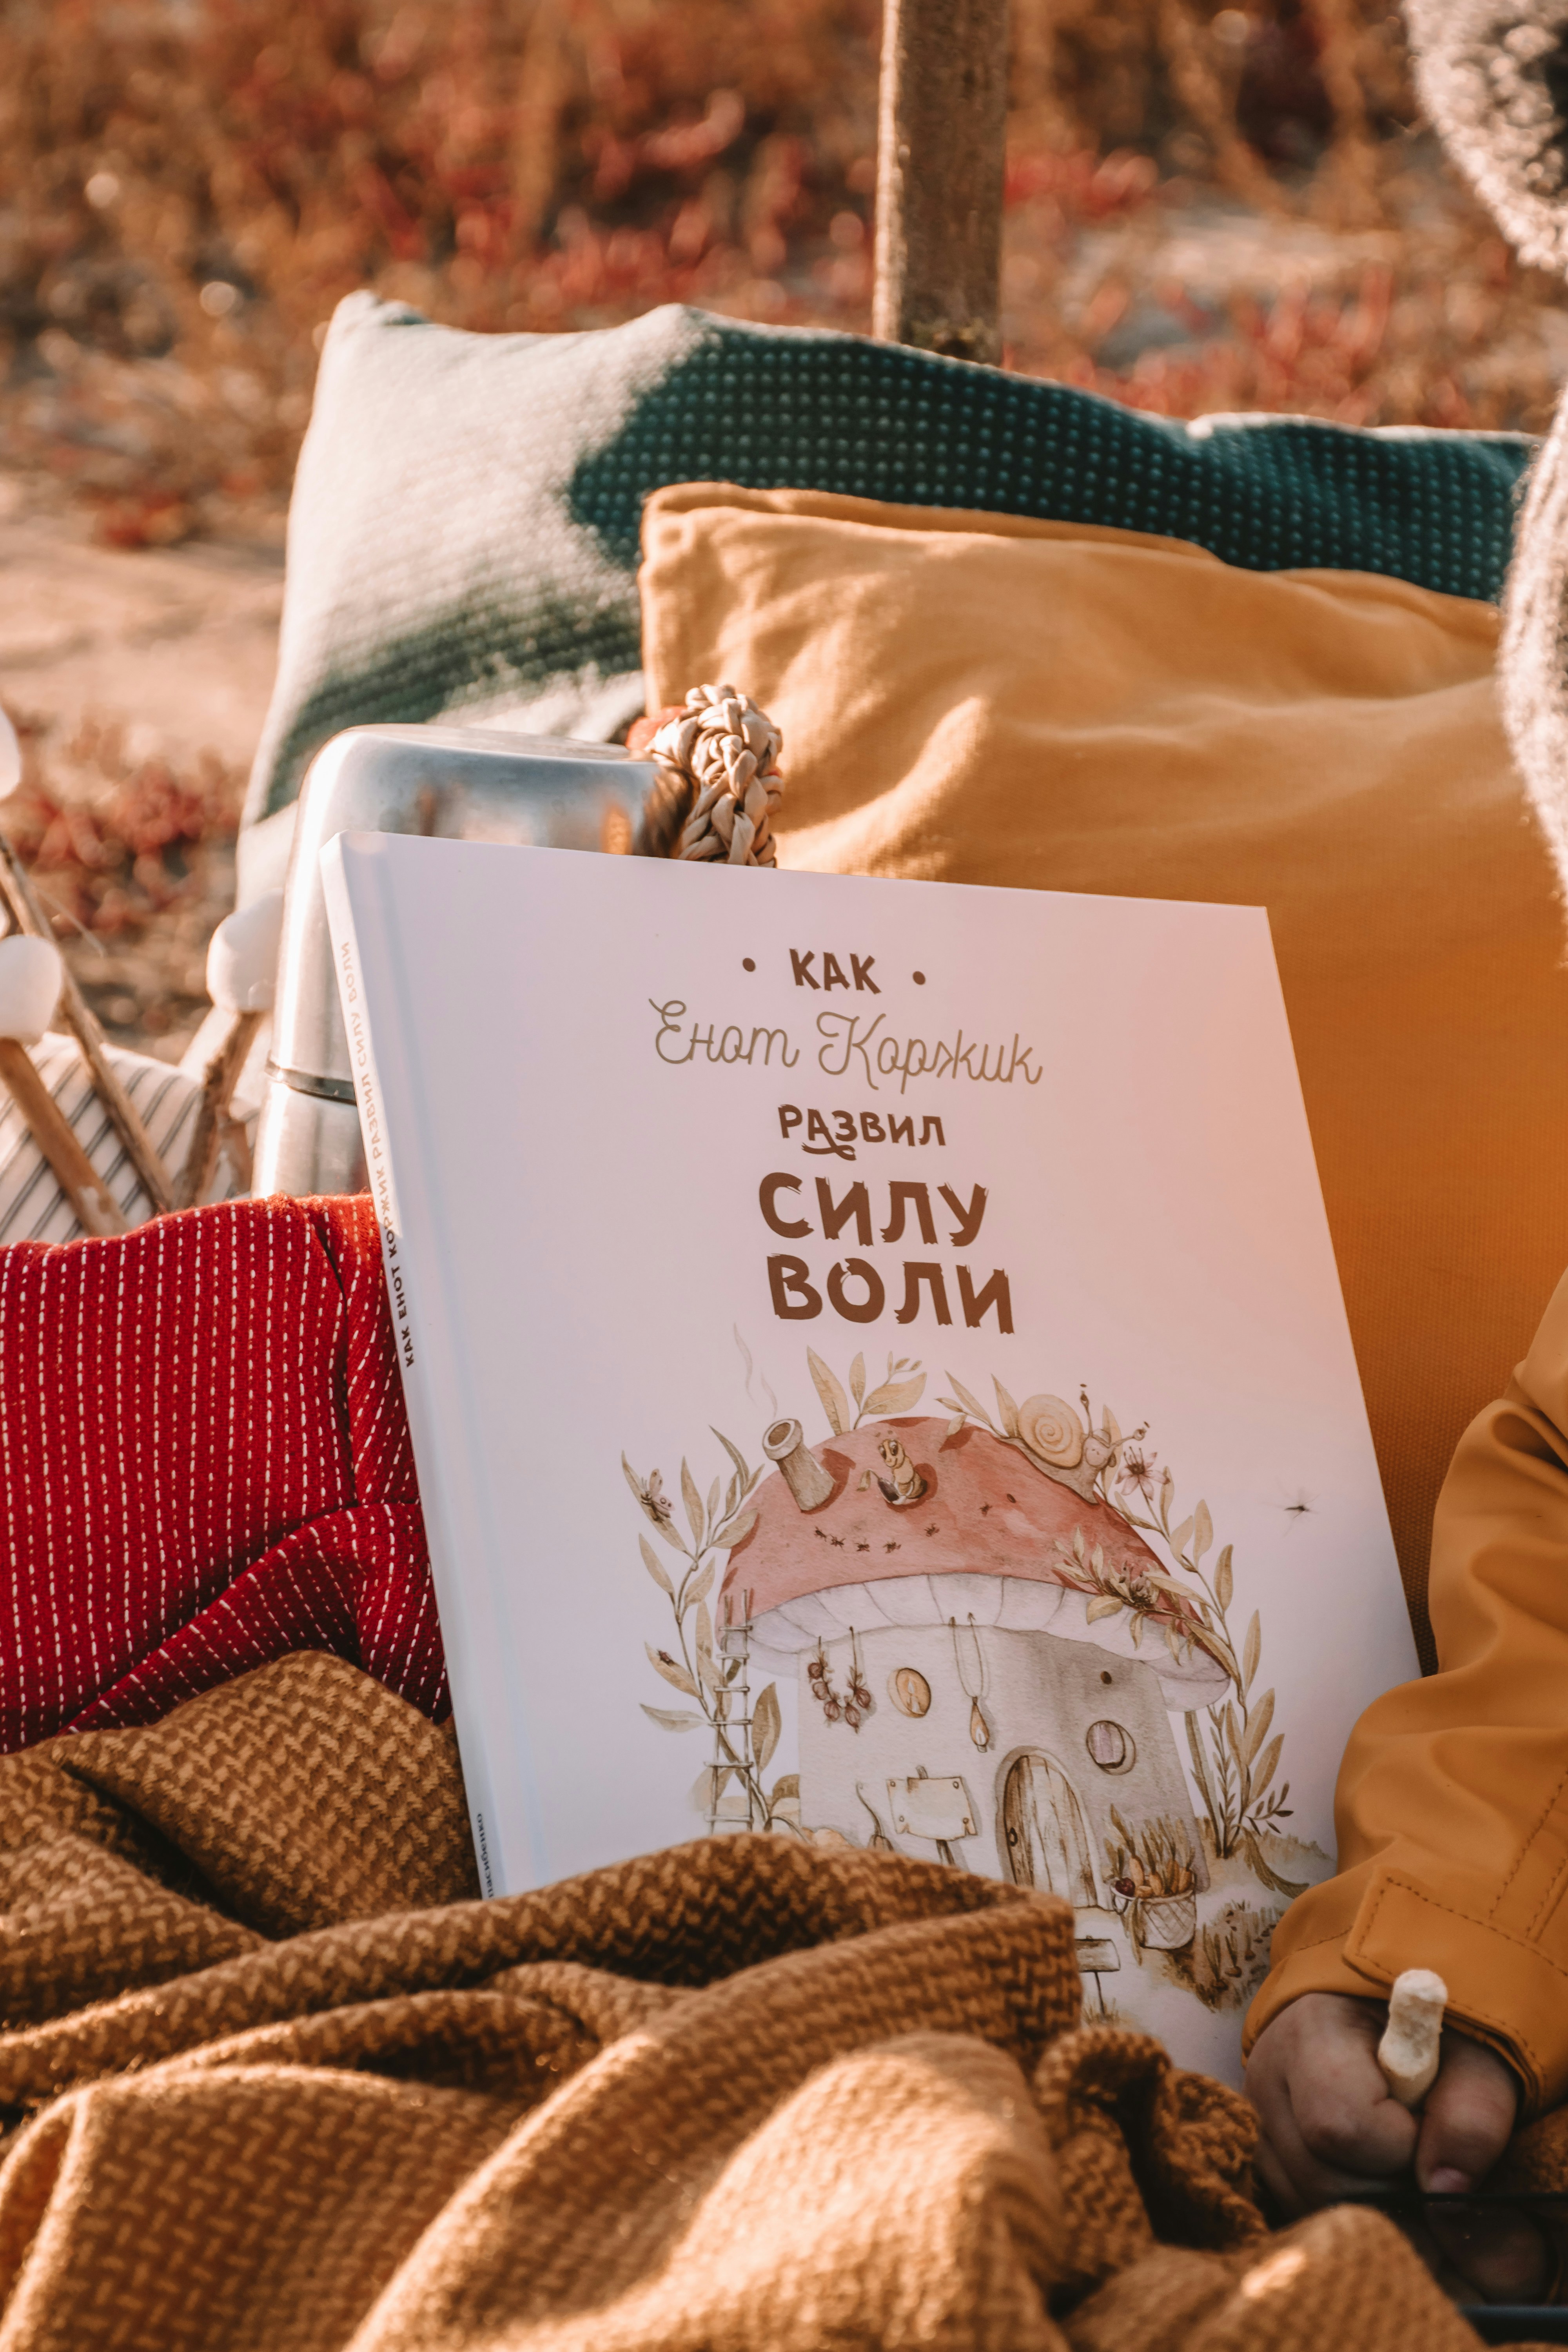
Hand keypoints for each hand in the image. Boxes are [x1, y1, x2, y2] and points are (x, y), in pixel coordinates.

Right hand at [1246, 1992, 1517, 2217]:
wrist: (1391, 2018)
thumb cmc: (1435, 2034)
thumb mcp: (1474, 2059)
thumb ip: (1472, 2118)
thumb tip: (1444, 2193)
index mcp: (1311, 2031)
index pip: (1343, 2126)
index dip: (1402, 2146)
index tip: (1428, 2121)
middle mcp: (1267, 2076)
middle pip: (1321, 2178)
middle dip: (1390, 2185)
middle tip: (1420, 2151)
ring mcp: (1258, 2117)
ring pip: (1307, 2201)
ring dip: (1371, 2202)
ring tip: (1400, 2159)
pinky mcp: (1262, 2149)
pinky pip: (1299, 2205)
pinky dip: (1347, 2205)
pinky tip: (1375, 2172)